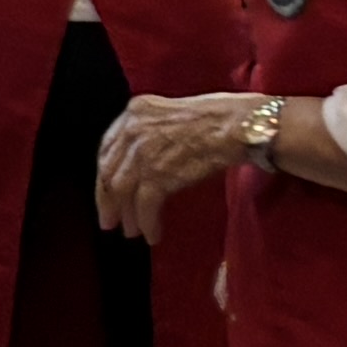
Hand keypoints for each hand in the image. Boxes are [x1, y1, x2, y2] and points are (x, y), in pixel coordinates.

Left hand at [95, 92, 279, 240]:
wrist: (242, 125)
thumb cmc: (220, 117)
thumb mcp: (172, 113)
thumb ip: (151, 131)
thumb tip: (141, 161)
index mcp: (135, 111)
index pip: (108, 147)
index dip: (104, 173)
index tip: (105, 191)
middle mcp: (132, 129)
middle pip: (108, 171)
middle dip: (107, 200)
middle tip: (109, 221)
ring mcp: (143, 152)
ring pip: (122, 191)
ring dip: (127, 216)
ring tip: (132, 232)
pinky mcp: (159, 173)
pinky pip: (145, 204)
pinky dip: (147, 222)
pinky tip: (152, 234)